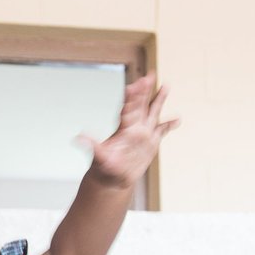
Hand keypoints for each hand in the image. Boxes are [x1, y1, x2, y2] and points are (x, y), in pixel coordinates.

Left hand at [82, 74, 178, 189]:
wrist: (112, 179)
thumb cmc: (104, 169)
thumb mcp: (99, 157)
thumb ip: (92, 146)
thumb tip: (77, 138)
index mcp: (123, 130)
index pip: (128, 109)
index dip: (131, 98)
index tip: (133, 85)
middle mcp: (134, 128)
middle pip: (140, 105)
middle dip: (145, 91)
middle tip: (149, 75)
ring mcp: (143, 134)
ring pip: (152, 113)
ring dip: (159, 100)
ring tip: (166, 85)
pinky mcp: (150, 143)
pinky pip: (161, 131)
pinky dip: (169, 125)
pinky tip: (177, 119)